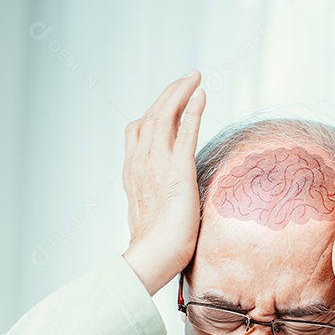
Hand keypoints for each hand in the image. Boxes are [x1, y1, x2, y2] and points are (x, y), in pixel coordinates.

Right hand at [121, 70, 206, 295]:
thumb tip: (167, 204)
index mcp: (132, 172)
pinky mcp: (178, 170)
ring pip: (165, 116)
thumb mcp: (151, 216)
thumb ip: (156, 201)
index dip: (153, 113)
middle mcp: (141, 162)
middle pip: (151, 116)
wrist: (154, 256)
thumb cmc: (156, 247)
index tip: (168, 104)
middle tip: (186, 79)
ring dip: (180, 93)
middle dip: (168, 94)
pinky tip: (201, 95)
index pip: (138, 132)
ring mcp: (157, 164)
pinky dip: (193, 110)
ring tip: (194, 78)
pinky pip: (185, 131)